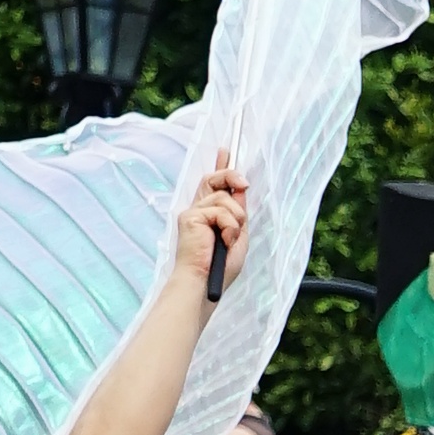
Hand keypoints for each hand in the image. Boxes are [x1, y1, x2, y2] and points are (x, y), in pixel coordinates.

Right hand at [174, 156, 248, 293]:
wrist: (204, 283)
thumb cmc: (219, 268)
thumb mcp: (237, 236)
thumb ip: (238, 213)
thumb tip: (240, 189)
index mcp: (208, 216)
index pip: (213, 185)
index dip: (221, 167)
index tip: (226, 151)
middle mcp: (198, 210)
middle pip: (214, 179)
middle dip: (230, 175)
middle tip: (243, 184)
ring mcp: (193, 212)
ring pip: (225, 199)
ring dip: (235, 221)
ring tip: (228, 240)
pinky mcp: (190, 216)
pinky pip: (221, 211)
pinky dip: (229, 228)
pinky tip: (223, 242)